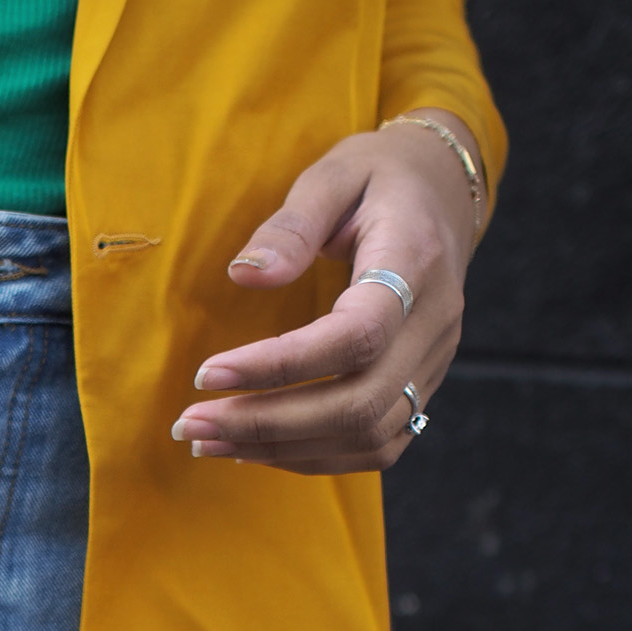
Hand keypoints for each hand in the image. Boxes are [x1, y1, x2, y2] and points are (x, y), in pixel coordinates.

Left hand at [172, 108, 484, 475]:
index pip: (354, 337)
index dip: (280, 366)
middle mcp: (434, 325)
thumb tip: (244, 276)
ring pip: (367, 437)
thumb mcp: (334, 174)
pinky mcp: (422, 387)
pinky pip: (375, 444)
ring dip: (282, 449)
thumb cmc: (380, 178)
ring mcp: (432, 363)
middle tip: (188, 424)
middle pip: (357, 405)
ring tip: (208, 440)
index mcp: (414, 263)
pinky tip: (254, 447)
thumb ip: (291, 224)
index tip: (206, 374)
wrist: (443, 194)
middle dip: (266, 424)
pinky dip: (312, 456)